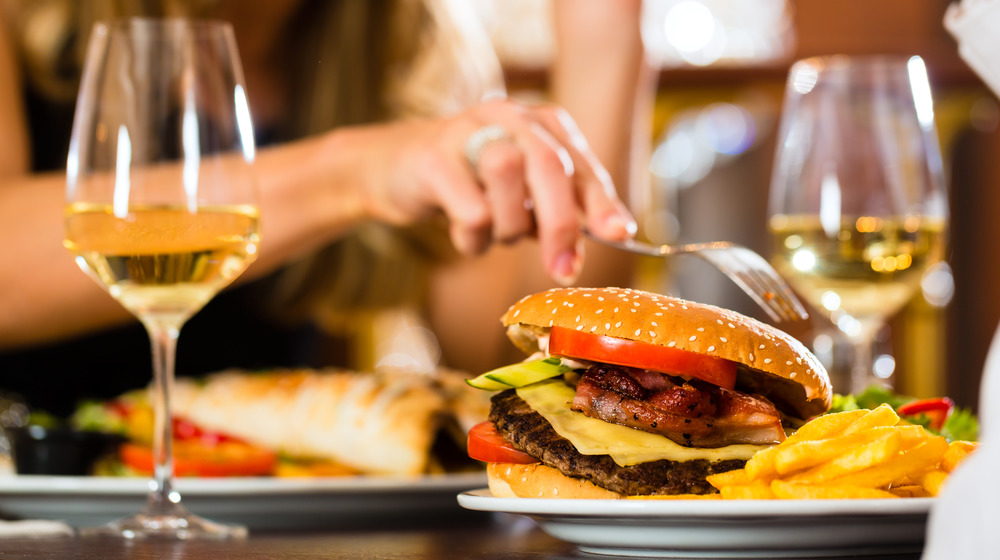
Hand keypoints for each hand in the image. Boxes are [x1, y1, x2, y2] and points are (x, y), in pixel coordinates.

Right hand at [352, 98, 636, 283]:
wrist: (393, 169)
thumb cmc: (471, 186)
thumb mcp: (523, 194)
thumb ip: (562, 208)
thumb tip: (617, 233)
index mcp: (542, 123)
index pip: (580, 165)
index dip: (602, 202)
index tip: (620, 234)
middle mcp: (508, 116)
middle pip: (547, 165)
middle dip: (560, 224)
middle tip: (563, 271)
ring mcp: (466, 131)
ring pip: (507, 176)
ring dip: (508, 226)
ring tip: (494, 234)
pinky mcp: (432, 157)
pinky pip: (470, 209)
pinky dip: (474, 238)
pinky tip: (465, 234)